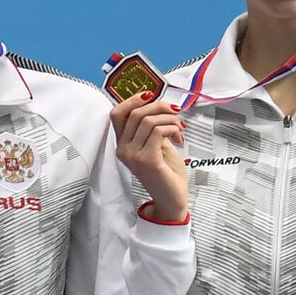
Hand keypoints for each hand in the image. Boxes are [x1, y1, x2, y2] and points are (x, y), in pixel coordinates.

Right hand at [109, 92, 187, 220]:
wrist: (172, 199)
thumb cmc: (167, 173)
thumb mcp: (157, 144)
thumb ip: (152, 128)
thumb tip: (158, 105)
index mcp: (123, 145)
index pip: (117, 114)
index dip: (132, 100)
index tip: (150, 95)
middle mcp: (123, 150)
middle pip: (135, 113)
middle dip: (159, 107)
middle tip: (175, 113)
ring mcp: (133, 156)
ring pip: (148, 121)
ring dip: (169, 119)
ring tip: (179, 128)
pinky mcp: (146, 160)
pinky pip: (158, 131)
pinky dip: (171, 129)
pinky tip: (178, 138)